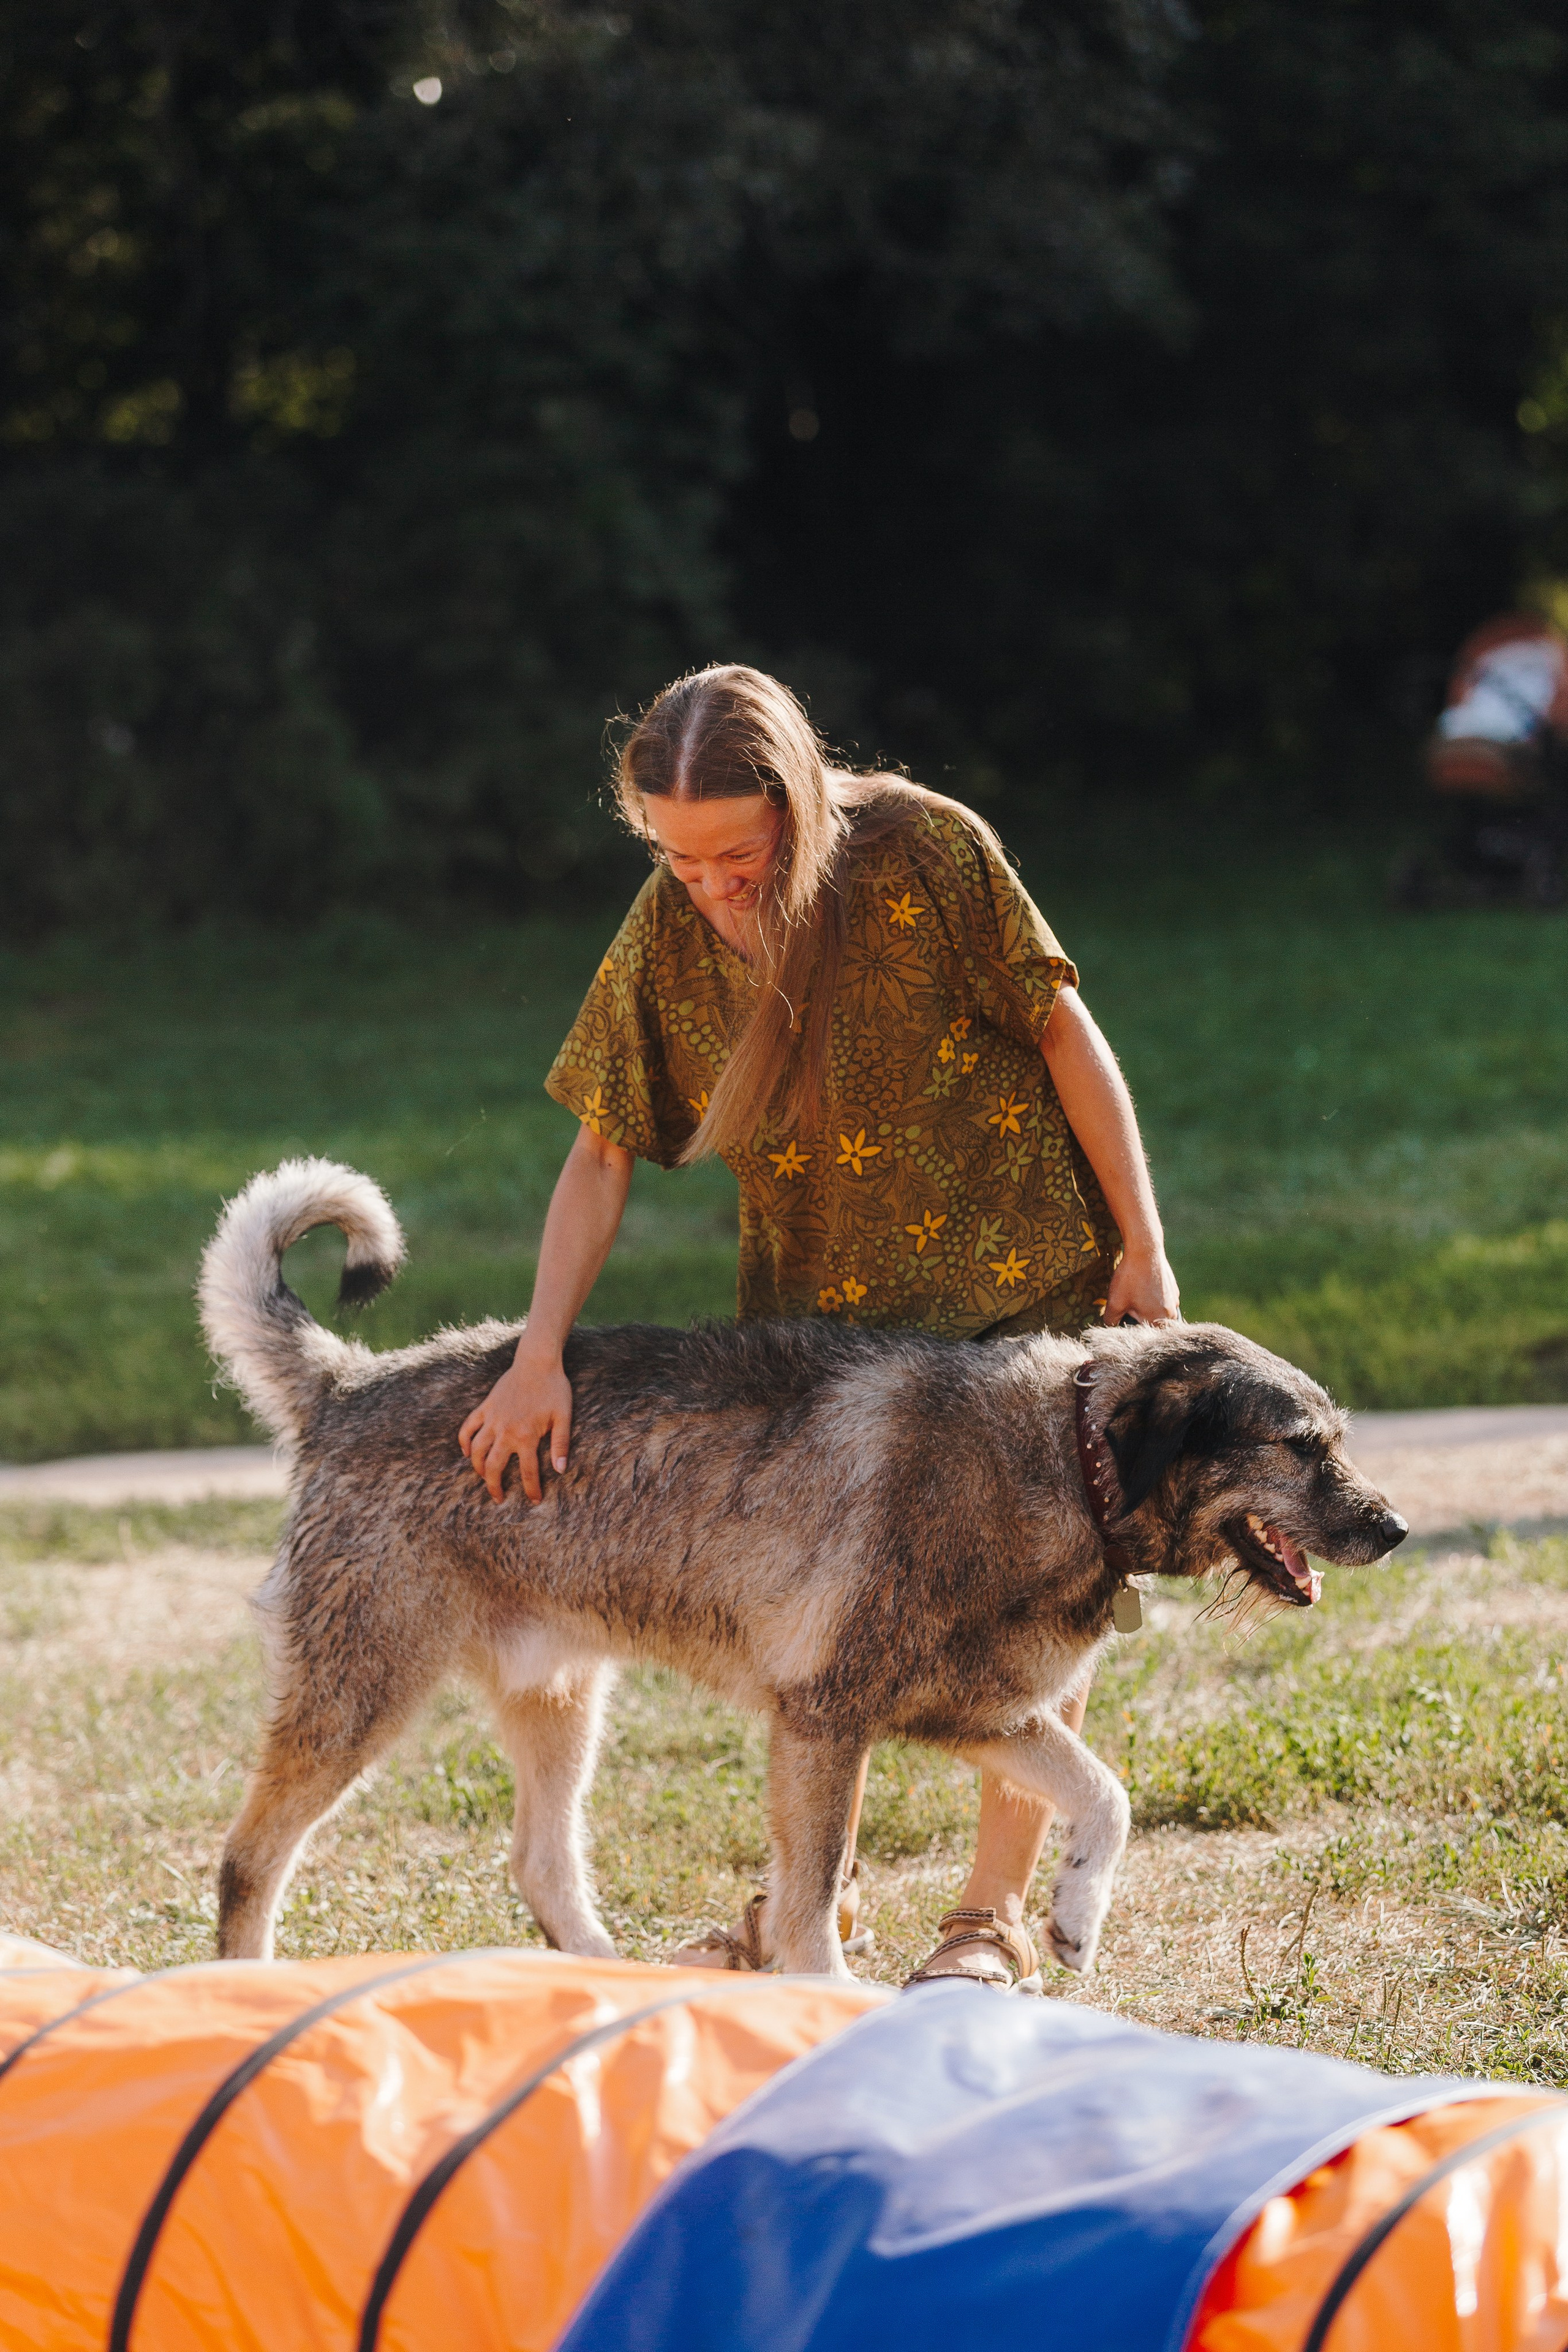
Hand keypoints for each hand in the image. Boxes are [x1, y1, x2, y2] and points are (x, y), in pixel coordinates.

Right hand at [459, 1347, 572, 1503]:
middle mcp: (505, 1431)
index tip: (533, 1501)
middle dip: (494, 1486)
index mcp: (526, 1436)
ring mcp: (492, 1419)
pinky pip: (468, 1427)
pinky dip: (464, 1441)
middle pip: (493, 1467)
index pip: (527, 1472)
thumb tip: (560, 1470)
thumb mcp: (564, 1417)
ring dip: (478, 1467)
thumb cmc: (554, 1389)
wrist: (537, 1362)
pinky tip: (467, 1452)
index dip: (531, 1490)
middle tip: (498, 1498)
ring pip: (477, 1450)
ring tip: (483, 1477)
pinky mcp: (485, 1407)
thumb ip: (561, 1444)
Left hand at [1105, 1245, 1179, 1326]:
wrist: (1145, 1250)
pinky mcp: (1173, 1289)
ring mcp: (1175, 1300)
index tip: (1122, 1318)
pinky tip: (1141, 1285)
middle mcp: (1172, 1314)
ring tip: (1133, 1293)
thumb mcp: (1114, 1303)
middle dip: (1137, 1318)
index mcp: (1159, 1321)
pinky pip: (1161, 1300)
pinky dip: (1151, 1297)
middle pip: (1151, 1324)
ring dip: (1144, 1307)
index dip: (1131, 1329)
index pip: (1144, 1335)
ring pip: (1156, 1312)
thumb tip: (1112, 1327)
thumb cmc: (1130, 1278)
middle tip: (1126, 1304)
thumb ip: (1111, 1321)